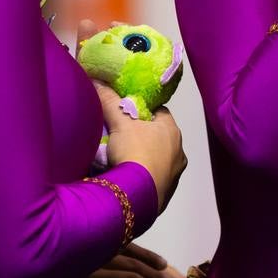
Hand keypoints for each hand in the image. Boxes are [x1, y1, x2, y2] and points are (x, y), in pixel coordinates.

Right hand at [99, 86, 186, 208]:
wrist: (136, 196)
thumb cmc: (135, 152)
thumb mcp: (119, 122)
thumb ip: (110, 100)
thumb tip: (98, 81)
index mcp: (173, 131)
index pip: (159, 112)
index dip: (142, 110)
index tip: (126, 112)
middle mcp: (179, 152)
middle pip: (158, 137)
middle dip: (141, 135)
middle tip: (120, 134)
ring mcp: (174, 175)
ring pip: (157, 159)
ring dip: (143, 157)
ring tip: (120, 157)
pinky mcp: (166, 194)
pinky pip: (153, 179)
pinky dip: (142, 175)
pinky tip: (127, 176)